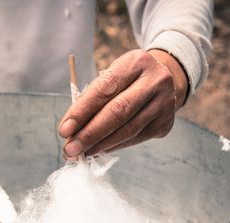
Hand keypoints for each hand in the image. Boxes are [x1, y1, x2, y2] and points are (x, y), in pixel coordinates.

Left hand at [59, 49, 187, 156]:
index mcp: (136, 62)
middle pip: (118, 112)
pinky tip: (98, 150)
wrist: (164, 80)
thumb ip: (92, 100)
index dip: (82, 111)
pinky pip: (135, 139)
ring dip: (100, 145)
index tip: (64, 130)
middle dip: (90, 133)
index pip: (105, 89)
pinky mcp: (165, 123)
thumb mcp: (112, 77)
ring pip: (128, 130)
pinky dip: (113, 146)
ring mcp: (164, 103)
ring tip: (81, 153)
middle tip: (70, 149)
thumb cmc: (127, 80)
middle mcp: (155, 81)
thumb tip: (71, 132)